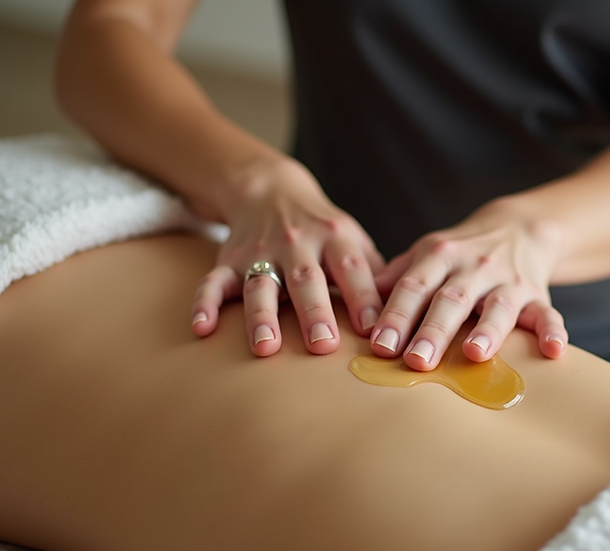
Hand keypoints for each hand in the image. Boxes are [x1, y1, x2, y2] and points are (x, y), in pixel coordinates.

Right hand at [190, 157, 384, 355]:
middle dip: (314, 312)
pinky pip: (213, 282)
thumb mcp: (354, 240)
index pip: (352, 269)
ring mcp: (260, 253)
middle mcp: (297, 244)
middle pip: (306, 279)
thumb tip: (407, 316)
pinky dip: (205, 304)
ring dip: (261, 316)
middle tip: (323, 346)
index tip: (375, 330)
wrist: (270, 190)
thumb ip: (377, 275)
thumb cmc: (324, 229)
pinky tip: (202, 329)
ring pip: (260, 285)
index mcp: (335, 239)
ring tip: (266, 349)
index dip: (364, 298)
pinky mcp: (229, 262)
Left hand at [370, 198, 567, 370]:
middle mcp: (474, 267)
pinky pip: (547, 314)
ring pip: (497, 307)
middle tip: (415, 361)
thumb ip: (395, 277)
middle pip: (451, 300)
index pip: (414, 287)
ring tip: (474, 354)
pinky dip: (553, 331)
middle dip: (433, 331)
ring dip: (488, 330)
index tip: (380, 345)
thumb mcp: (425, 254)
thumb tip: (358, 304)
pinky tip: (553, 351)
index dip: (396, 315)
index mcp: (439, 256)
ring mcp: (508, 282)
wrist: (518, 227)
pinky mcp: (537, 296)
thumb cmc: (458, 253)